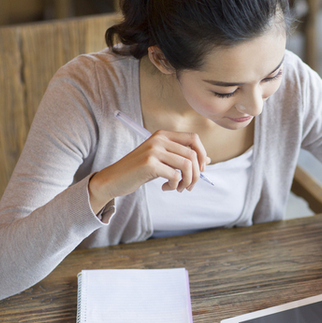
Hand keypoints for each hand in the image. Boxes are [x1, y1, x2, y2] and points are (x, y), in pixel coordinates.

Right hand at [88, 130, 209, 212]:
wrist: (114, 179)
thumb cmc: (139, 171)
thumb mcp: (162, 160)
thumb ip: (181, 157)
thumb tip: (207, 161)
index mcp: (163, 135)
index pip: (194, 138)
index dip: (202, 154)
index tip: (200, 170)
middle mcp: (159, 139)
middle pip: (192, 155)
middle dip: (196, 175)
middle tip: (189, 186)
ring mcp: (154, 150)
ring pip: (187, 166)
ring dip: (187, 182)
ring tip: (179, 188)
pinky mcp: (150, 164)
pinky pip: (175, 176)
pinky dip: (175, 186)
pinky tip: (166, 188)